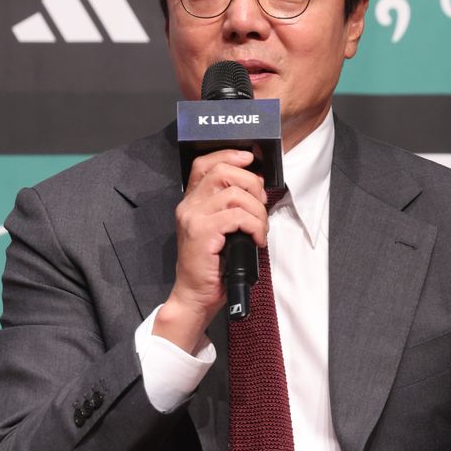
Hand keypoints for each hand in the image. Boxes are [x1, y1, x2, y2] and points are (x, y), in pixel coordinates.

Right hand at [153, 150, 267, 352]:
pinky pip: (237, 216)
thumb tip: (256, 187)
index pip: (204, 163)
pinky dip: (254, 225)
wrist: (196, 296)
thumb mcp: (221, 231)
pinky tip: (256, 239)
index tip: (250, 160)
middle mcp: (188, 206)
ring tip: (260, 228)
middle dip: (251, 183)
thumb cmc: (212, 267)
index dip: (229, 155)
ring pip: (234, 194)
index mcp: (191, 202)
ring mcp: (193, 218)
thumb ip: (230, 207)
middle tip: (261, 203)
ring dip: (256, 210)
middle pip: (222, 171)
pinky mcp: (202, 233)